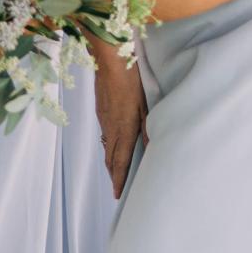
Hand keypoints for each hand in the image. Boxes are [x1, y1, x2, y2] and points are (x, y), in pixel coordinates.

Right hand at [93, 45, 146, 197]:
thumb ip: (148, 129)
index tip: (118, 193)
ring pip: (106, 145)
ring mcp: (103, 117)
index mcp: (122, 127)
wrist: (108, 59)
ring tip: (115, 171)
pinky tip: (113, 143)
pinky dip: (108, 144)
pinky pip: (104, 132)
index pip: (119, 160)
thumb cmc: (130, 79)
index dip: (119, 179)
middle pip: (109, 157)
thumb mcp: (145, 104)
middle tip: (116, 187)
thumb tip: (152, 149)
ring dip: (110, 160)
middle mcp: (109, 126)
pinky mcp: (100, 109)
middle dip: (113, 174)